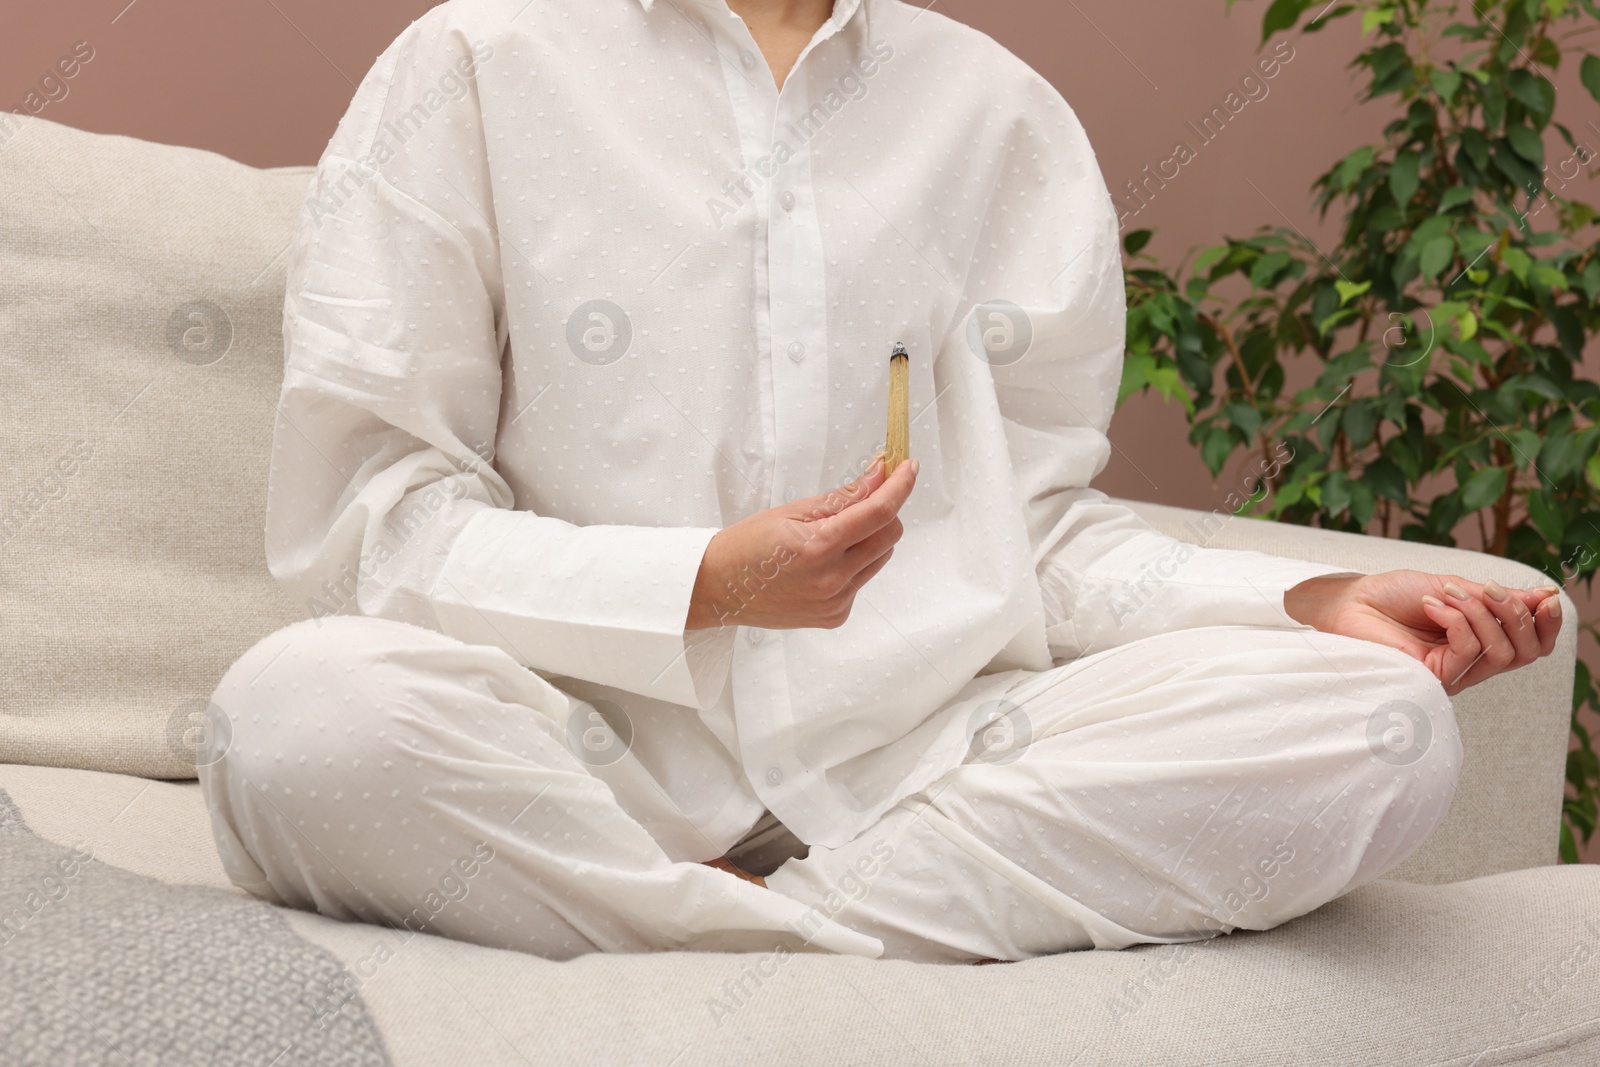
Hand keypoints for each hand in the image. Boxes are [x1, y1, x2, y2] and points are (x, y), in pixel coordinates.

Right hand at [686, 455, 918, 630]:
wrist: (719, 588)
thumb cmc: (748, 545)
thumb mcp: (793, 511)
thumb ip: (843, 497)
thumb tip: (879, 476)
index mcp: (819, 547)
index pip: (878, 512)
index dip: (899, 486)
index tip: (908, 467)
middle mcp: (832, 580)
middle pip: (889, 536)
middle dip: (883, 511)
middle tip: (866, 496)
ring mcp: (835, 602)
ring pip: (879, 559)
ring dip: (869, 539)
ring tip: (832, 535)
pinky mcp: (835, 616)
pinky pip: (861, 581)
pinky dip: (853, 564)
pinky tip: (822, 563)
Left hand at [1284, 570, 1562, 694]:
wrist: (1349, 602)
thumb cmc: (1392, 594)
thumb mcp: (1451, 587)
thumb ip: (1493, 597)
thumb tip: (1544, 595)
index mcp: (1479, 639)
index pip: (1531, 643)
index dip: (1547, 623)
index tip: (1547, 596)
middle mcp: (1470, 661)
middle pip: (1525, 652)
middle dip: (1517, 616)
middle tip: (1490, 590)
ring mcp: (1453, 672)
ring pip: (1501, 653)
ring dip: (1483, 613)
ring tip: (1449, 593)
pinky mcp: (1432, 677)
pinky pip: (1468, 650)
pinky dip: (1457, 620)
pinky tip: (1432, 605)